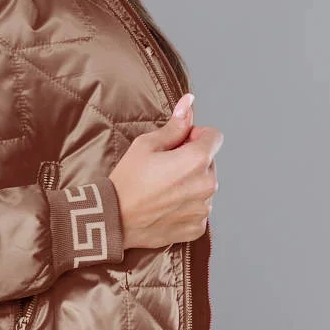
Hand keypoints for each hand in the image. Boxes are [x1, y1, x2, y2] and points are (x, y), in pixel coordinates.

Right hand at [108, 94, 222, 248]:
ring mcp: (204, 209)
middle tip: (164, 169)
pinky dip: (187, 206)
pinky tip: (165, 205)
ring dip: (191, 184)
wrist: (114, 219)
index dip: (195, 136)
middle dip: (193, 161)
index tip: (177, 144)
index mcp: (197, 160)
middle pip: (209, 162)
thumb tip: (189, 102)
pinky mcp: (197, 227)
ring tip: (162, 189)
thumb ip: (175, 125)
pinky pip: (199, 209)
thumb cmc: (128, 180)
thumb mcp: (147, 145)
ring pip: (204, 186)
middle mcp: (208, 185)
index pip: (215, 137)